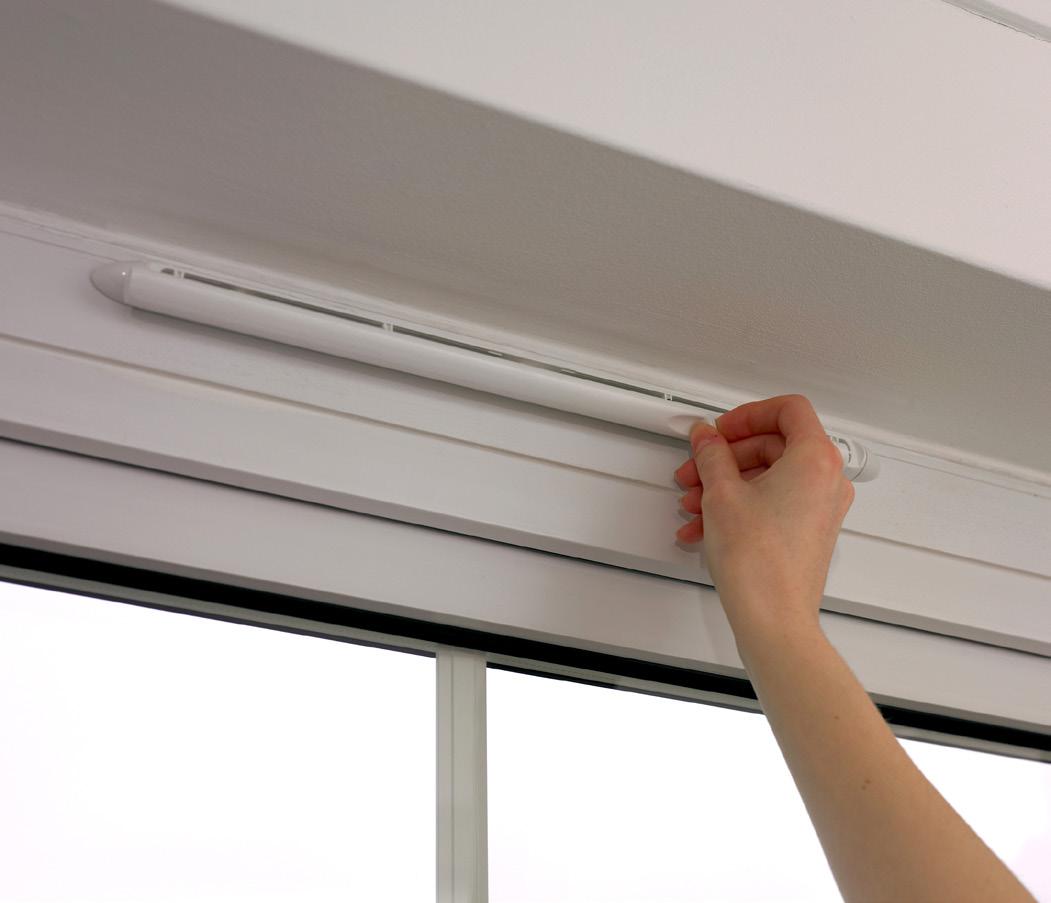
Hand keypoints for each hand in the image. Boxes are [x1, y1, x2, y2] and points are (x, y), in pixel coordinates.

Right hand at [673, 394, 853, 640]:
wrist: (773, 619)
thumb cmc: (760, 563)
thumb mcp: (721, 494)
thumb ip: (711, 454)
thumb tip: (706, 438)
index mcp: (815, 460)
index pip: (788, 410)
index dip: (748, 414)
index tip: (721, 429)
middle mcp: (827, 481)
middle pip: (773, 445)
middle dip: (727, 456)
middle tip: (697, 467)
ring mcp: (821, 508)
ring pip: (769, 477)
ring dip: (726, 483)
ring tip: (694, 501)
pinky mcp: (808, 531)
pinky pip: (772, 502)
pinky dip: (739, 505)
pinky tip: (705, 524)